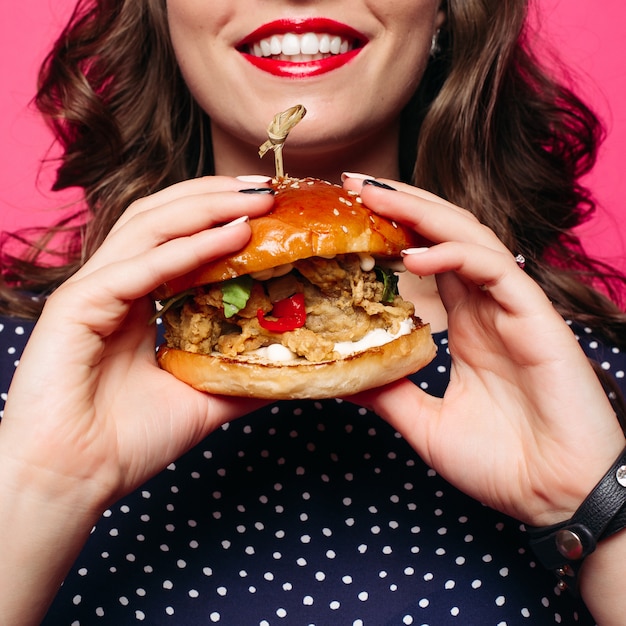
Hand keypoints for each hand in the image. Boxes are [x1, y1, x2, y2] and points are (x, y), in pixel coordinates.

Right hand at [1, 176, 273, 509]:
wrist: (74, 480)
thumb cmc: (127, 441)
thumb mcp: (202, 398)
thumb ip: (240, 377)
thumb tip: (290, 369)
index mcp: (136, 299)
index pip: (177, 236)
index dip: (220, 214)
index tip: (270, 208)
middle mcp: (113, 285)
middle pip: (163, 215)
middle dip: (216, 195)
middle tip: (269, 189)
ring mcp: (92, 291)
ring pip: (150, 226)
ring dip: (206, 207)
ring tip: (257, 199)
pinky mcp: (77, 306)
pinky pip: (139, 267)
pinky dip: (187, 248)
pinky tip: (231, 235)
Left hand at [344, 177, 624, 526]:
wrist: (556, 498)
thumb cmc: (502, 463)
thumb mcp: (425, 424)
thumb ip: (390, 393)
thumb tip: (343, 377)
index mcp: (467, 323)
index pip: (428, 258)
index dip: (393, 231)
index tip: (350, 215)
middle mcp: (488, 307)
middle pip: (445, 235)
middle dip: (401, 204)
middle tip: (353, 184)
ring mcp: (514, 308)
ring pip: (470, 238)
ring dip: (423, 213)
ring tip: (374, 197)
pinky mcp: (537, 318)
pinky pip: (496, 270)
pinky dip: (455, 256)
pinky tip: (415, 256)